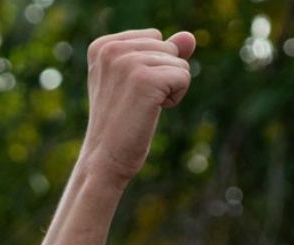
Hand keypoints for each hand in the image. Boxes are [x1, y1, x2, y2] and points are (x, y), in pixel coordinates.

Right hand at [80, 29, 195, 185]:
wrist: (105, 159)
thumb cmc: (121, 123)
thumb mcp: (137, 80)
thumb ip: (161, 53)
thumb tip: (190, 36)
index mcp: (102, 45)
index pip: (155, 37)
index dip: (153, 66)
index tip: (130, 90)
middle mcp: (111, 49)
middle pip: (169, 48)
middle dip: (164, 76)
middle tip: (136, 103)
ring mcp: (127, 63)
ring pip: (179, 63)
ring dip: (169, 89)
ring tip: (142, 108)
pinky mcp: (145, 79)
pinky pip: (184, 77)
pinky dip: (175, 98)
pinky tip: (152, 112)